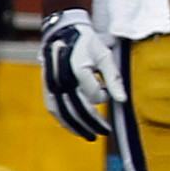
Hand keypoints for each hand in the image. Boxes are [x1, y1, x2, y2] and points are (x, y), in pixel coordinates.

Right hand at [38, 7, 122, 138]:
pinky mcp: (46, 87)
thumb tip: (123, 100)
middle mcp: (63, 79)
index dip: (104, 97)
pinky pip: (54, 109)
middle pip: (79, 109)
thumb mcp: (105, 55)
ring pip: (64, 113)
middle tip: (105, 132)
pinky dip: (64, 120)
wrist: (63, 33)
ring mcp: (52, 84)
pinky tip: (73, 128)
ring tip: (89, 136)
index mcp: (78, 69)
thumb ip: (114, 78)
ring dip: (77, 127)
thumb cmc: (88, 44)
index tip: (108, 92)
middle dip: (92, 124)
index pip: (94, 95)